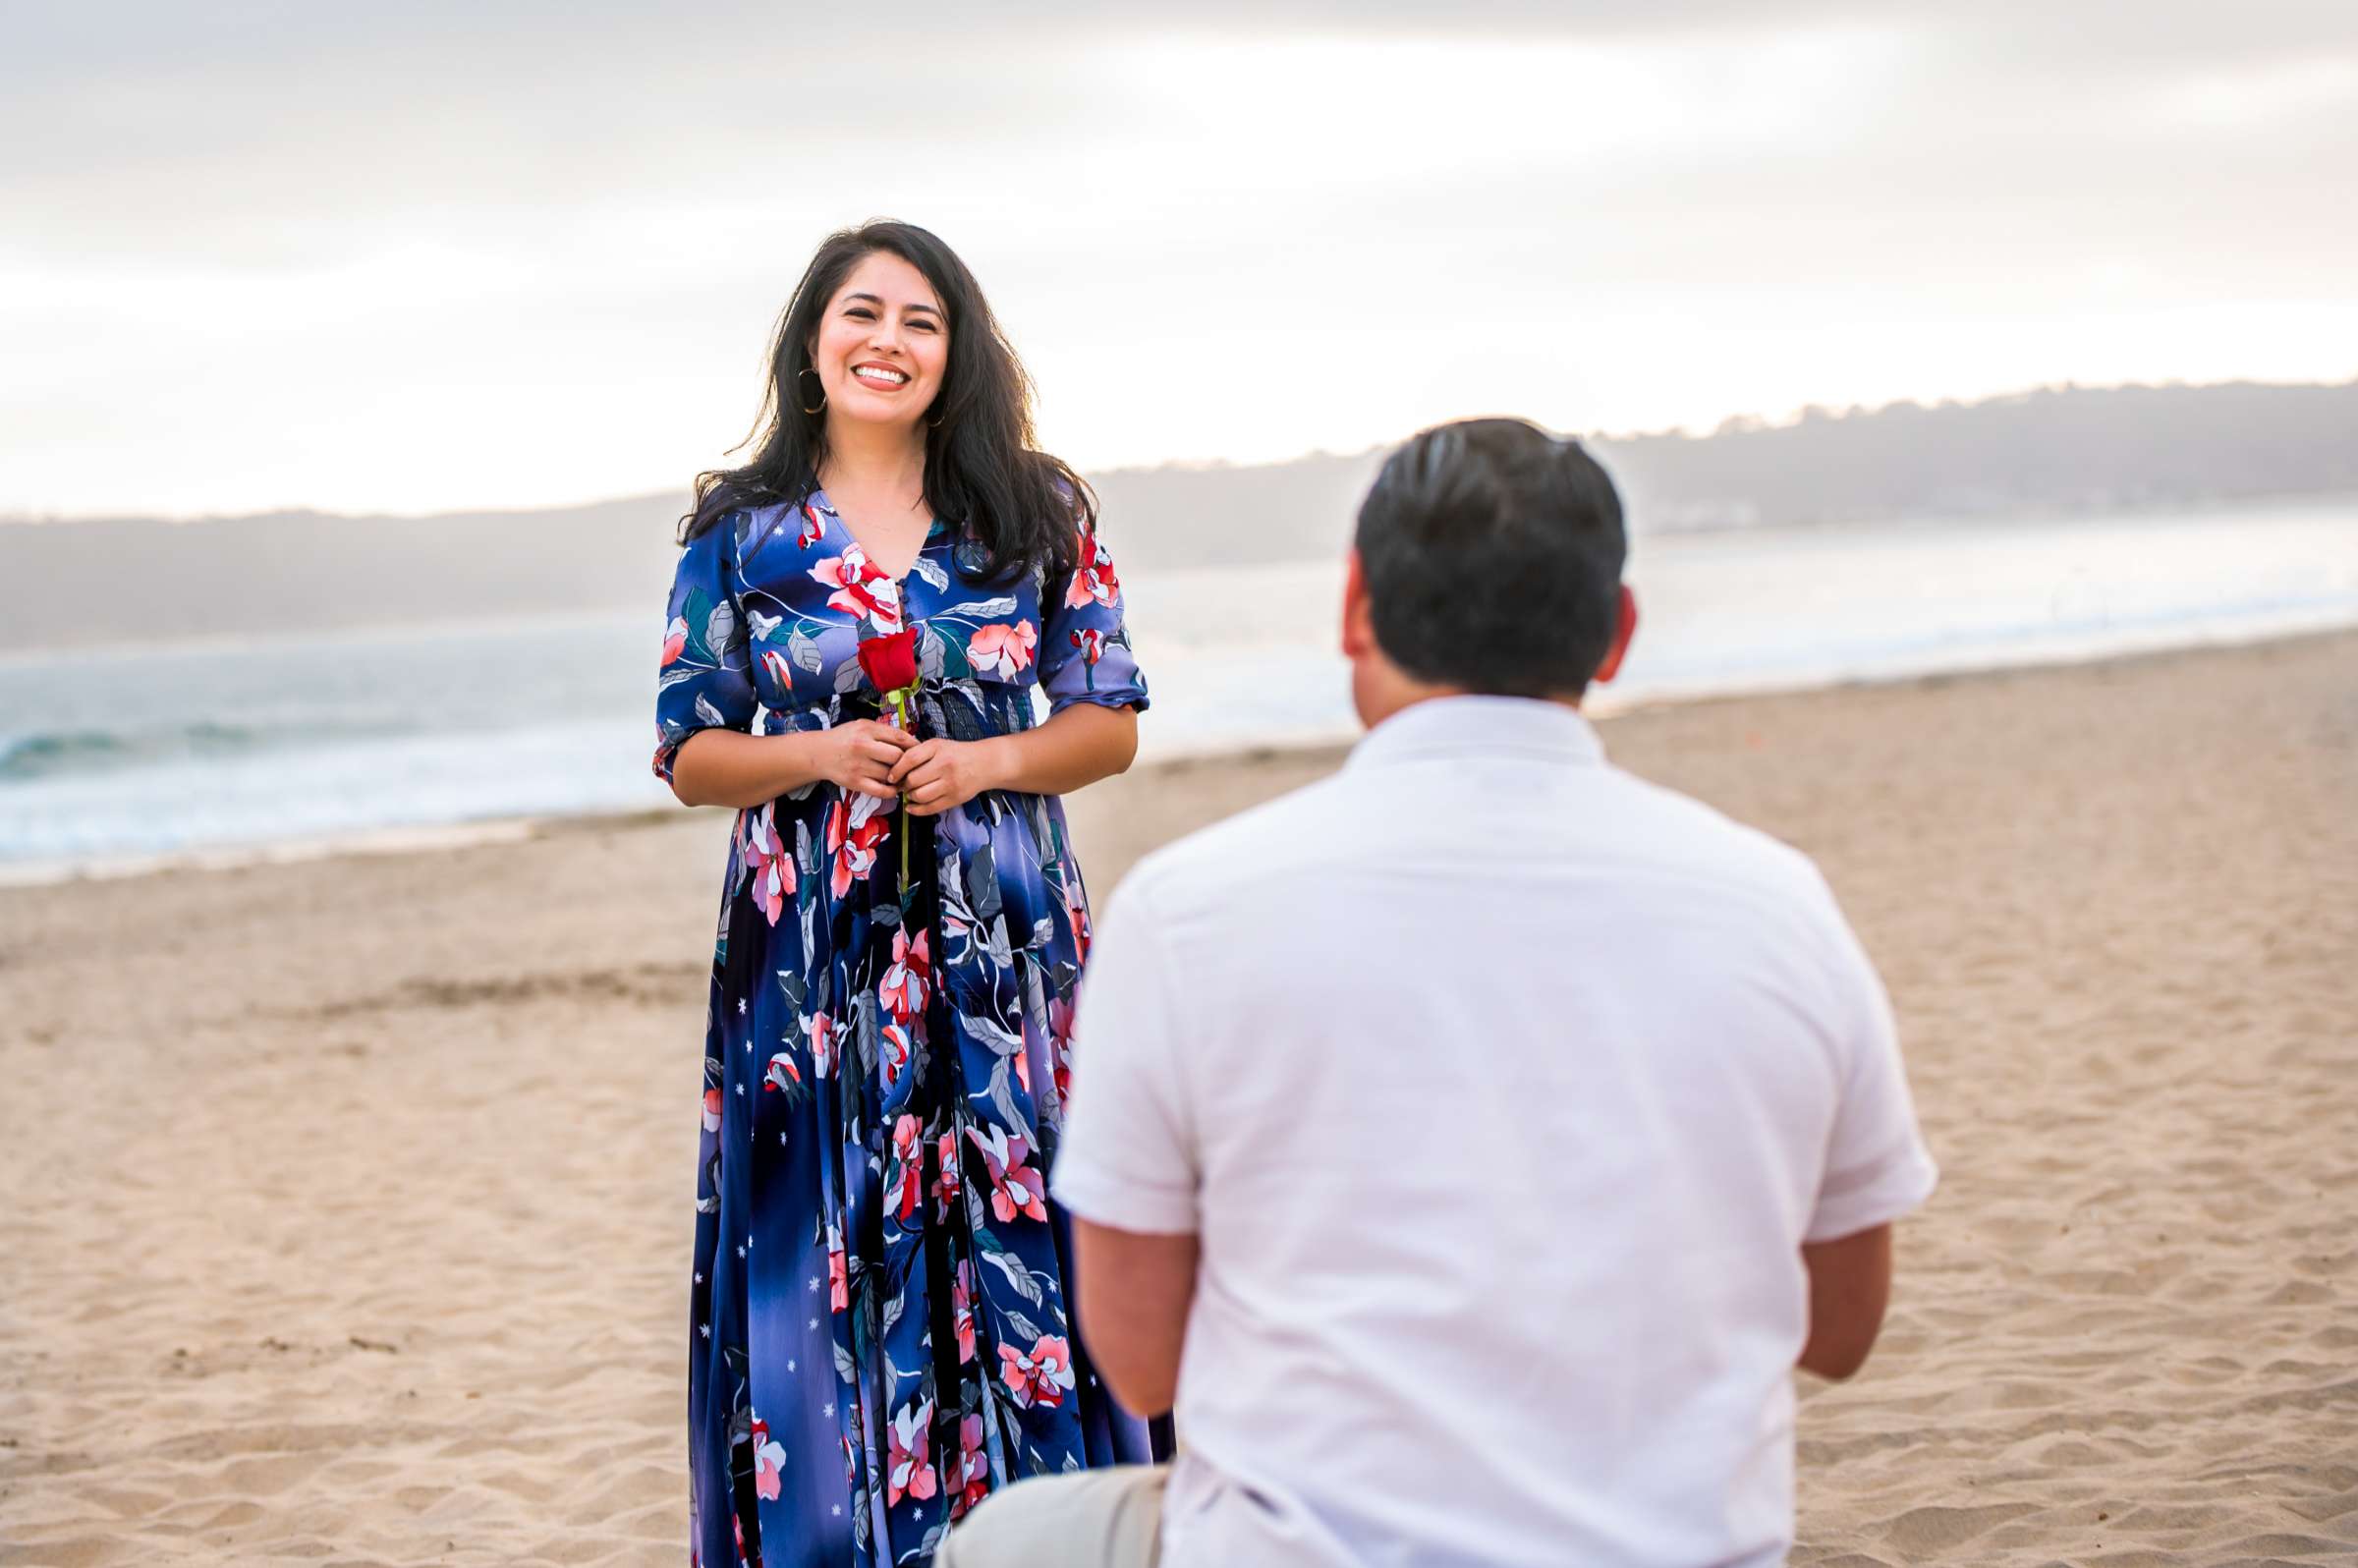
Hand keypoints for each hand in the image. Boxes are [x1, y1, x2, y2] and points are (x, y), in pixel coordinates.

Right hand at [815, 720, 916, 799]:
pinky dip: (891, 792)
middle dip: (907, 763)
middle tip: (912, 766)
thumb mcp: (863, 726)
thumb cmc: (845, 738)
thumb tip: (912, 742)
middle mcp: (862, 747)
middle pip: (897, 757)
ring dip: (900, 778)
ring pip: (890, 775)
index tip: (919, 751)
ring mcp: (858, 766)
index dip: (914, 745)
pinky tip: (893, 788)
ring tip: (902, 777)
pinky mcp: (855, 783)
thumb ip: (885, 732)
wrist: (819, 753)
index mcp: (867, 730)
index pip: (900, 737)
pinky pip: (881, 791)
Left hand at [889, 737, 1008, 816]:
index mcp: (938, 749)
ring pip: (920, 796)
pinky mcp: (955, 798)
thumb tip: (894, 769)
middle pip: (913, 780)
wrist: (984, 764)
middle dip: (903, 785)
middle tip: (902, 785)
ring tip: (911, 793)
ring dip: (910, 797)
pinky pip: (930, 808)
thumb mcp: (937, 745)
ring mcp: (951, 784)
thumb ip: (917, 753)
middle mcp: (945, 765)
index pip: (910, 759)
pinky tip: (911, 806)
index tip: (891, 776)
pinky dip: (916, 810)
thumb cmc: (957, 754)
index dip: (896, 770)